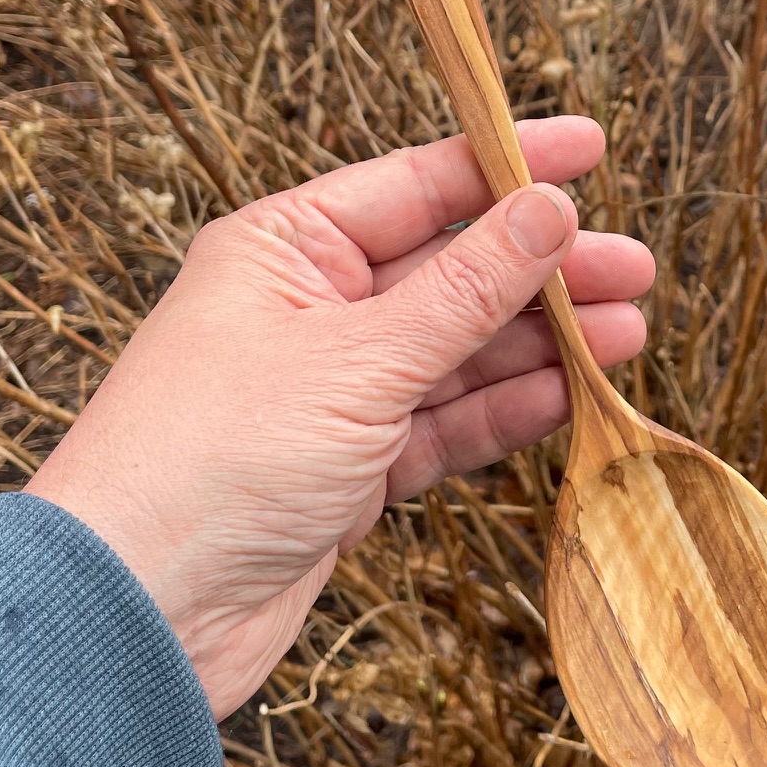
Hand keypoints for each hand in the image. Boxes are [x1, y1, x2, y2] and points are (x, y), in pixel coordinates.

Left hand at [26, 116, 651, 717]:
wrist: (134, 617)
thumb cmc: (212, 458)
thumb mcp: (357, 359)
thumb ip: (466, 289)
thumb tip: (549, 210)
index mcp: (287, 248)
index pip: (419, 183)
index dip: (509, 163)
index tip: (590, 149)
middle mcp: (313, 308)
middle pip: (452, 270)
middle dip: (543, 269)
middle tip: (633, 266)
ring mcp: (335, 390)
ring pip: (460, 350)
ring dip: (541, 343)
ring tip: (628, 332)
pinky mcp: (353, 466)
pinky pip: (448, 422)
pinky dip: (508, 410)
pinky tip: (573, 394)